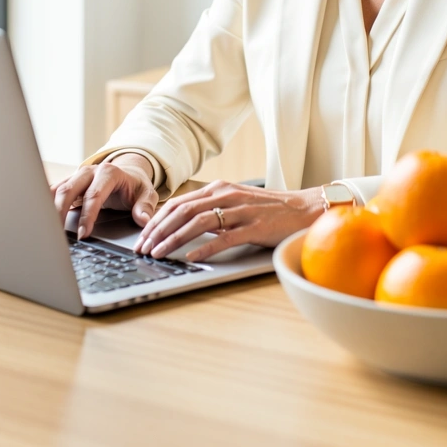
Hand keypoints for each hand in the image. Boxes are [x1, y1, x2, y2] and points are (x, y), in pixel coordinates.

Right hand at [50, 155, 158, 238]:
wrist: (128, 173)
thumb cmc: (135, 186)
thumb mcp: (146, 194)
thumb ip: (145, 206)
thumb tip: (144, 220)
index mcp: (109, 173)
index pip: (94, 195)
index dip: (87, 216)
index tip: (84, 234)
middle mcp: (89, 172)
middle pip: (68, 190)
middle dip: (60, 212)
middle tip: (58, 235)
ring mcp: (77, 176)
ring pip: (57, 190)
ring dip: (49, 209)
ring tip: (46, 231)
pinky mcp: (69, 183)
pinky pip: (53, 192)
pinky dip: (45, 205)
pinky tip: (41, 220)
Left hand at [133, 180, 322, 262]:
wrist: (303, 209)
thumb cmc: (268, 209)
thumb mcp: (235, 202)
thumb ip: (212, 209)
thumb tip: (183, 224)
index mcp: (220, 188)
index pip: (179, 203)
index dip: (157, 220)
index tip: (143, 236)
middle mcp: (227, 195)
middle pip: (183, 211)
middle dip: (158, 230)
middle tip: (143, 248)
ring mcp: (241, 211)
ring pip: (198, 222)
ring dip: (174, 239)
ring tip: (159, 253)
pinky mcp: (254, 227)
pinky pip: (225, 238)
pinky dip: (205, 248)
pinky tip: (191, 257)